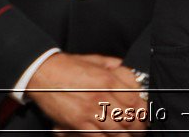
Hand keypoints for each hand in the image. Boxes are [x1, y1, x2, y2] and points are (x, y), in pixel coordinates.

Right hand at [27, 53, 145, 132]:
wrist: (43, 73)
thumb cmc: (68, 66)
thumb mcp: (95, 60)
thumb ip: (113, 65)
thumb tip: (126, 69)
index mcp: (108, 80)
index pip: (134, 100)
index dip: (143, 111)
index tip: (145, 116)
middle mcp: (101, 97)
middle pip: (127, 118)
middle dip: (137, 127)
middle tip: (141, 130)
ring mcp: (89, 112)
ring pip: (115, 131)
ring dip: (125, 136)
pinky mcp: (77, 123)